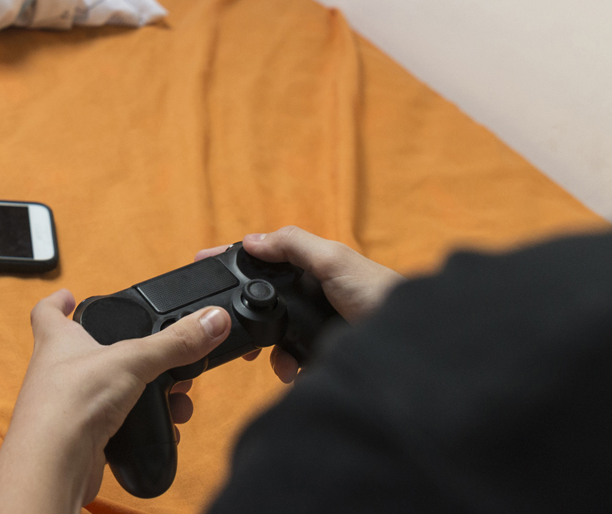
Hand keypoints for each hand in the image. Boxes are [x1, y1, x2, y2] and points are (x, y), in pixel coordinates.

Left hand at [0, 289, 231, 513]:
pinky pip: (115, 425)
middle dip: (126, 355)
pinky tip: (163, 429)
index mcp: (57, 340)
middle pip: (89, 353)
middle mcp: (58, 371)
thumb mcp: (132, 360)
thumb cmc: (71, 401)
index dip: (58, 301)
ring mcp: (68, 406)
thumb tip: (213, 319)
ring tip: (176, 401)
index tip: (69, 294)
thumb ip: (175, 343)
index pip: (48, 311)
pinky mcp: (82, 437)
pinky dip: (141, 426)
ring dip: (142, 394)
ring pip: (108, 392)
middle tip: (157, 355)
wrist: (55, 464)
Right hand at [197, 226, 402, 383]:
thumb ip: (292, 245)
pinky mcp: (322, 354)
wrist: (410, 346)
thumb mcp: (334, 259)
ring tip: (269, 359)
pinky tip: (291, 371)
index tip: (201, 265)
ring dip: (268, 347)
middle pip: (263, 301)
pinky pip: (291, 359)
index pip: (264, 260)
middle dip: (246, 315)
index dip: (233, 261)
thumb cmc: (380, 294)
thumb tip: (250, 241)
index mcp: (313, 267)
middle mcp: (312, 295)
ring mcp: (316, 326)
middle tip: (232, 329)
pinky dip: (286, 366)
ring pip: (274, 335)